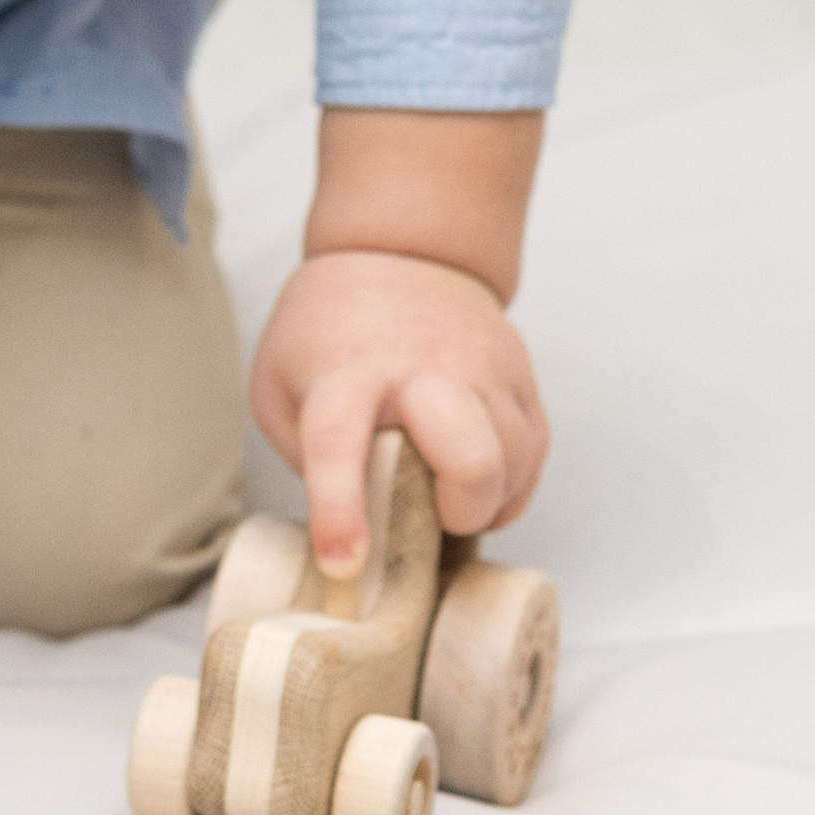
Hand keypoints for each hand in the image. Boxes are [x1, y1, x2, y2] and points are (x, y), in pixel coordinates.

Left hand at [248, 247, 547, 580]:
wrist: (400, 250)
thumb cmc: (332, 329)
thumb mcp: (280, 382)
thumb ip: (303, 456)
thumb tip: (349, 528)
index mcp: (346, 373)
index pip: (338, 443)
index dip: (340, 511)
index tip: (343, 563)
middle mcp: (421, 369)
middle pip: (469, 457)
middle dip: (460, 510)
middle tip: (435, 513)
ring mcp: (481, 369)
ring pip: (513, 464)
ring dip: (486, 502)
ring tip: (452, 496)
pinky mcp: (519, 375)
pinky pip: (534, 455)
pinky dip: (511, 485)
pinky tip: (480, 479)